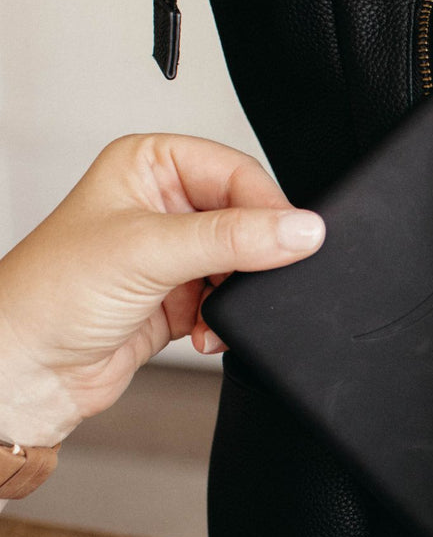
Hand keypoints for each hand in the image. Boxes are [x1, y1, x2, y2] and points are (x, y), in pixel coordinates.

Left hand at [0, 134, 324, 444]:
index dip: (268, 206)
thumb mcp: (150, 252)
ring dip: (238, 293)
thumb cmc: (47, 296)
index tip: (294, 239)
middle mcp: (161, 204)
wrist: (25, 372)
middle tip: (254, 278)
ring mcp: (172, 252)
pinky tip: (203, 331)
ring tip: (214, 310)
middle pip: (247, 218)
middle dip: (252, 256)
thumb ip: (233, 239)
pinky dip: (226, 320)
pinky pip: (231, 300)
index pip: (237, 172)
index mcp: (149, 165)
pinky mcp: (180, 296)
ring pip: (245, 263)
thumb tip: (301, 230)